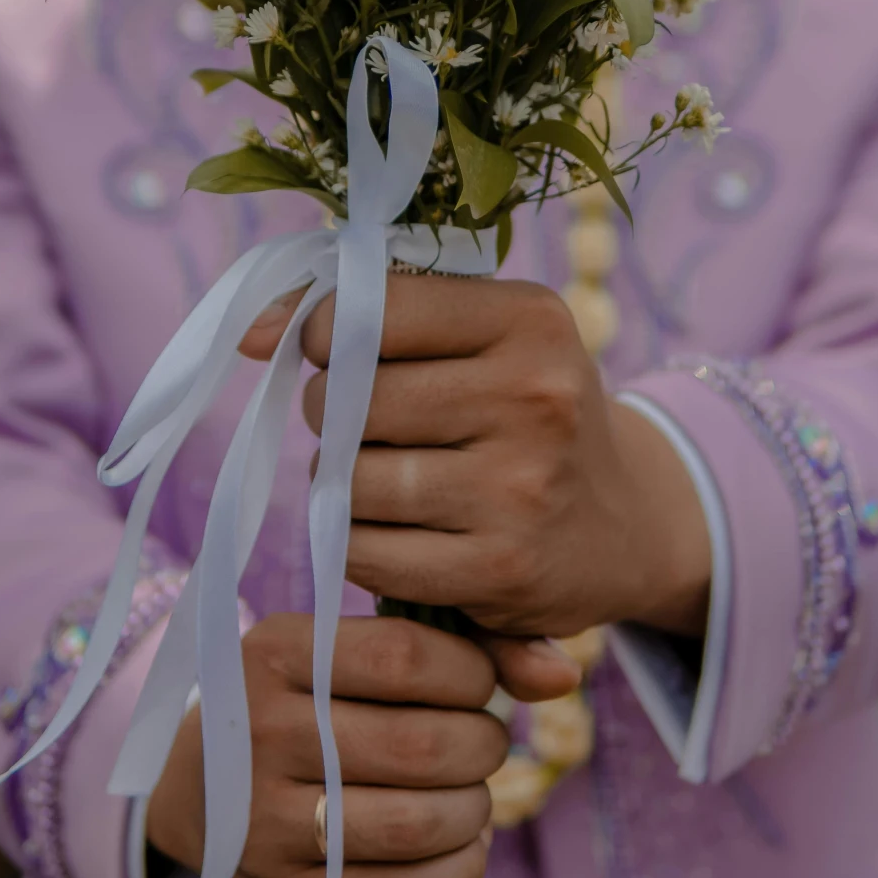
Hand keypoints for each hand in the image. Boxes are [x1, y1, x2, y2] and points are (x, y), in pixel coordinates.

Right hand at [146, 613, 574, 877]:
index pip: (407, 655)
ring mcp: (262, 824)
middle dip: (483, 746)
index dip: (471, 673)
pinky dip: (458, 871)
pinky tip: (463, 847)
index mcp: (272, 654)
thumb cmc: (301, 702)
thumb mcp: (345, 651)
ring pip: (418, 822)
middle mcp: (258, 735)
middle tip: (483, 745)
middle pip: (422, 745)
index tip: (479, 685)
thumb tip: (562, 676)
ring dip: (475, 810)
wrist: (192, 793)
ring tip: (473, 797)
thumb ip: (457, 645)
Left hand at [245, 274, 711, 640]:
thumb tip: (250, 331)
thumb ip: (376, 314)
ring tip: (385, 477)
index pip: (374, 308)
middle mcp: (535, 397)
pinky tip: (395, 529)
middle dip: (333, 413)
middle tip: (364, 424)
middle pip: (351, 399)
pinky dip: (358, 542)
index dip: (325, 331)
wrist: (627, 522)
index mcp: (530, 321)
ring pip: (351, 479)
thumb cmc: (526, 408)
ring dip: (342, 482)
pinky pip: (365, 551)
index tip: (330, 348)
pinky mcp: (500, 569)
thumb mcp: (486, 336)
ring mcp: (520, 488)